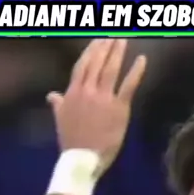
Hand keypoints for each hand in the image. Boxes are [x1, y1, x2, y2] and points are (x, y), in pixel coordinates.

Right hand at [47, 39, 145, 171]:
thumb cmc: (72, 142)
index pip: (82, 66)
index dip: (91, 51)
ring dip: (118, 53)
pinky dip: (136, 71)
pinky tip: (142, 59)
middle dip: (105, 47)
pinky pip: (128, 85)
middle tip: (113, 34)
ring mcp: (103, 98)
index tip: (98, 40)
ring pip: (111, 69)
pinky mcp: (119, 107)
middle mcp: (87, 91)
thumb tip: (51, 95)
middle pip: (97, 63)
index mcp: (72, 93)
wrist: (82, 159)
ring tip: (123, 40)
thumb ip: (58, 104)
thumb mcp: (60, 120)